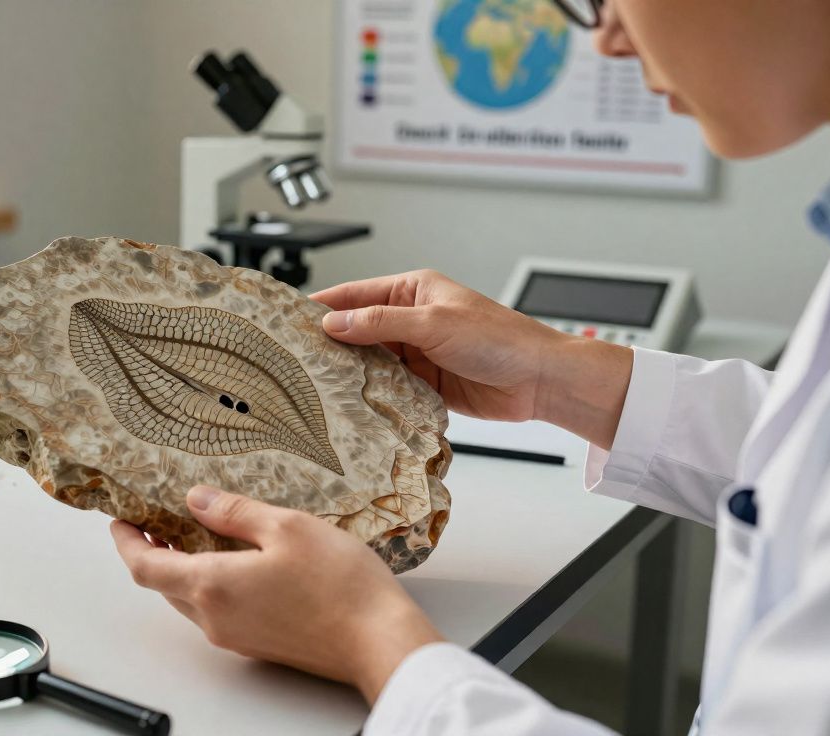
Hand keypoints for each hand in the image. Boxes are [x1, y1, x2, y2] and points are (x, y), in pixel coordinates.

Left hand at [111, 485, 442, 703]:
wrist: (380, 640)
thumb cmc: (340, 585)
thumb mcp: (286, 527)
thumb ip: (234, 513)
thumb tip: (196, 500)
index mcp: (213, 586)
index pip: (145, 567)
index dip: (126, 542)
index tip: (121, 520)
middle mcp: (215, 618)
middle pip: (164, 585)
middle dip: (154, 551)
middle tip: (159, 519)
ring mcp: (235, 636)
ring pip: (191, 600)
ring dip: (183, 568)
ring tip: (197, 533)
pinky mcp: (257, 644)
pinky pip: (218, 611)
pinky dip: (211, 584)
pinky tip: (236, 561)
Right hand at [312, 270, 632, 448]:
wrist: (539, 380)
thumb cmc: (501, 339)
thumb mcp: (433, 323)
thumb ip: (380, 322)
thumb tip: (335, 323)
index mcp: (414, 289)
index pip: (355, 293)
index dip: (323, 305)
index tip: (289, 318)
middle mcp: (412, 319)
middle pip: (358, 328)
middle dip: (330, 342)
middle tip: (295, 357)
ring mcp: (417, 352)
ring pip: (369, 360)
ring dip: (350, 371)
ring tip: (316, 382)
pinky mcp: (424, 384)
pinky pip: (387, 387)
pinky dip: (370, 394)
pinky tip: (351, 402)